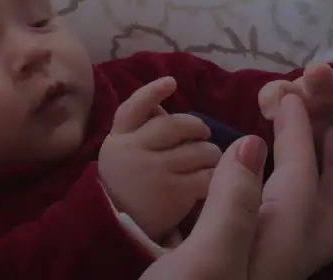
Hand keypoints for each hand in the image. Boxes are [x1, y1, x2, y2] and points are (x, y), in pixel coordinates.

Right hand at [99, 77, 222, 241]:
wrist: (121, 249)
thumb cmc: (132, 206)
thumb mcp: (124, 162)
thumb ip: (141, 134)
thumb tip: (162, 102)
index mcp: (115, 143)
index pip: (134, 107)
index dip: (152, 93)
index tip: (170, 83)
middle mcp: (129, 152)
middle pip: (172, 124)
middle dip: (194, 129)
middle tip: (200, 139)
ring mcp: (153, 172)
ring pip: (198, 148)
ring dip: (210, 156)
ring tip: (206, 172)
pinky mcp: (174, 193)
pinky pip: (210, 174)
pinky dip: (217, 179)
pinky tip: (211, 190)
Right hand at [140, 93, 332, 279]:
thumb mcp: (205, 256)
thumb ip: (232, 200)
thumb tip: (253, 144)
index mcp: (276, 248)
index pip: (298, 179)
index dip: (296, 134)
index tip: (288, 96)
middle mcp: (283, 262)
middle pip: (332, 210)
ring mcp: (267, 274)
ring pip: (315, 224)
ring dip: (324, 185)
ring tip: (316, 153)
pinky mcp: (245, 278)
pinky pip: (289, 233)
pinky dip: (293, 205)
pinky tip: (269, 199)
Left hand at [259, 63, 332, 142]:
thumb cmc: (314, 123)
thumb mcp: (294, 128)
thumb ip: (279, 118)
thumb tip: (269, 111)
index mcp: (301, 93)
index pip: (282, 89)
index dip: (276, 97)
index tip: (270, 113)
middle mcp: (329, 84)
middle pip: (324, 74)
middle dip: (321, 75)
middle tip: (318, 75)